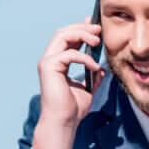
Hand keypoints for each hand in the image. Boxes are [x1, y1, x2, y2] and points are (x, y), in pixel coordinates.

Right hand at [31, 20, 101, 148]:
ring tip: (97, 40)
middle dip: (82, 27)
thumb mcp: (87, 88)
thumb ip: (92, 75)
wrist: (64, 123)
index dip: (81, 29)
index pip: (67, 38)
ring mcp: (47, 62)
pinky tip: (94, 65)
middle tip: (99, 28)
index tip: (96, 25)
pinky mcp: (49, 67)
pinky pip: (69, 54)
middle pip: (63, 32)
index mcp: (57, 62)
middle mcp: (50, 59)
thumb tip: (101, 67)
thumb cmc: (73, 110)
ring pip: (63, 36)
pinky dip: (83, 57)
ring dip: (82, 34)